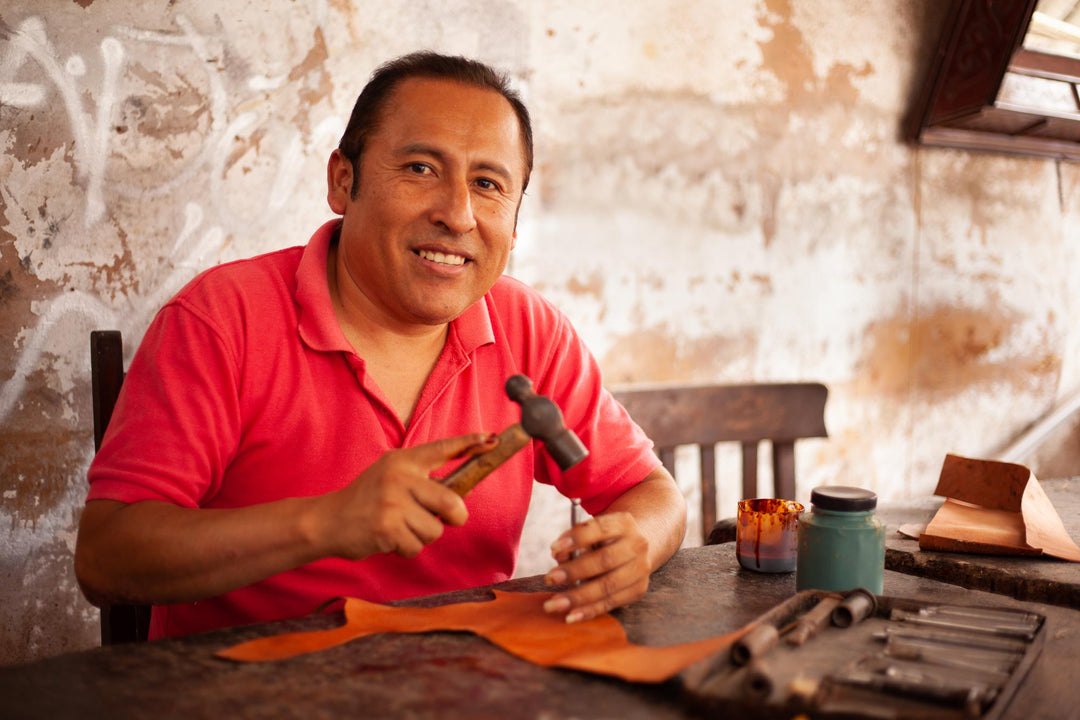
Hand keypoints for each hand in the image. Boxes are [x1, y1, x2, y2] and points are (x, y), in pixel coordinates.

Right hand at [318, 433, 496, 559]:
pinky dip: (407, 548)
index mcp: (403, 460)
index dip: (470, 444)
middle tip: (449, 519)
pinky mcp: (387, 527)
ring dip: (422, 536)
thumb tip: (462, 496)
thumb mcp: (391, 477)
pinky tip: (389, 539)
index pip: (442, 449)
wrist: (327, 521)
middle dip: (455, 517)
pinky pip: (417, 546)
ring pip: (435, 529)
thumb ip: (422, 481)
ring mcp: (393, 502)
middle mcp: (399, 477)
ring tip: (400, 528)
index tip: (492, 440)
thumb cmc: (366, 501)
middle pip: (452, 502)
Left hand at [541, 511, 650, 622]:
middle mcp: (637, 545)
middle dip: (575, 571)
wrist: (635, 547)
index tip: (554, 548)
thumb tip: (558, 556)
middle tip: (550, 578)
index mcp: (624, 523)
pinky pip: (611, 603)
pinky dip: (589, 611)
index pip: (599, 529)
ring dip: (578, 596)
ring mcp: (640, 569)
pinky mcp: (638, 590)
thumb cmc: (603, 538)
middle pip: (605, 560)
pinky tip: (571, 616)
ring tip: (554, 604)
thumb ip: (574, 542)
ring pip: (608, 586)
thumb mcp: (591, 532)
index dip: (577, 538)